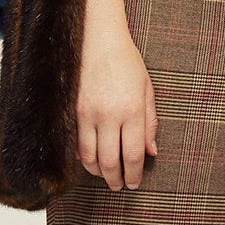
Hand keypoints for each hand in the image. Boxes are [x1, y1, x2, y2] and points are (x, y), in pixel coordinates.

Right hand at [76, 7, 157, 190]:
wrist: (96, 38)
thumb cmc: (126, 61)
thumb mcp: (147, 89)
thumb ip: (150, 122)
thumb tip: (152, 152)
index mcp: (132, 110)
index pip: (133, 155)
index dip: (134, 174)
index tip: (134, 183)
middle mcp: (108, 115)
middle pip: (109, 162)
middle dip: (115, 179)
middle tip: (119, 186)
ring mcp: (87, 114)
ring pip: (88, 157)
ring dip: (97, 172)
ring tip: (105, 176)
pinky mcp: (72, 111)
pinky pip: (75, 143)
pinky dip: (82, 157)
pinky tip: (89, 160)